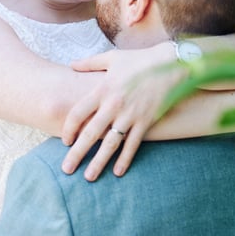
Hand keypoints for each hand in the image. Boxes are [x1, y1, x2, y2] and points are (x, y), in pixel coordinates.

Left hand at [61, 42, 183, 180]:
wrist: (170, 64)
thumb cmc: (138, 60)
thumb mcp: (111, 58)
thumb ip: (89, 63)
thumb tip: (71, 64)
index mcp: (103, 89)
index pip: (78, 113)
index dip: (69, 128)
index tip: (65, 141)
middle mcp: (114, 104)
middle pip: (90, 133)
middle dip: (77, 153)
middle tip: (66, 169)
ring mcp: (130, 115)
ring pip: (110, 143)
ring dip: (98, 162)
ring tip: (89, 177)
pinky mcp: (146, 121)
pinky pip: (133, 144)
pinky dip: (125, 159)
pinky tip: (118, 172)